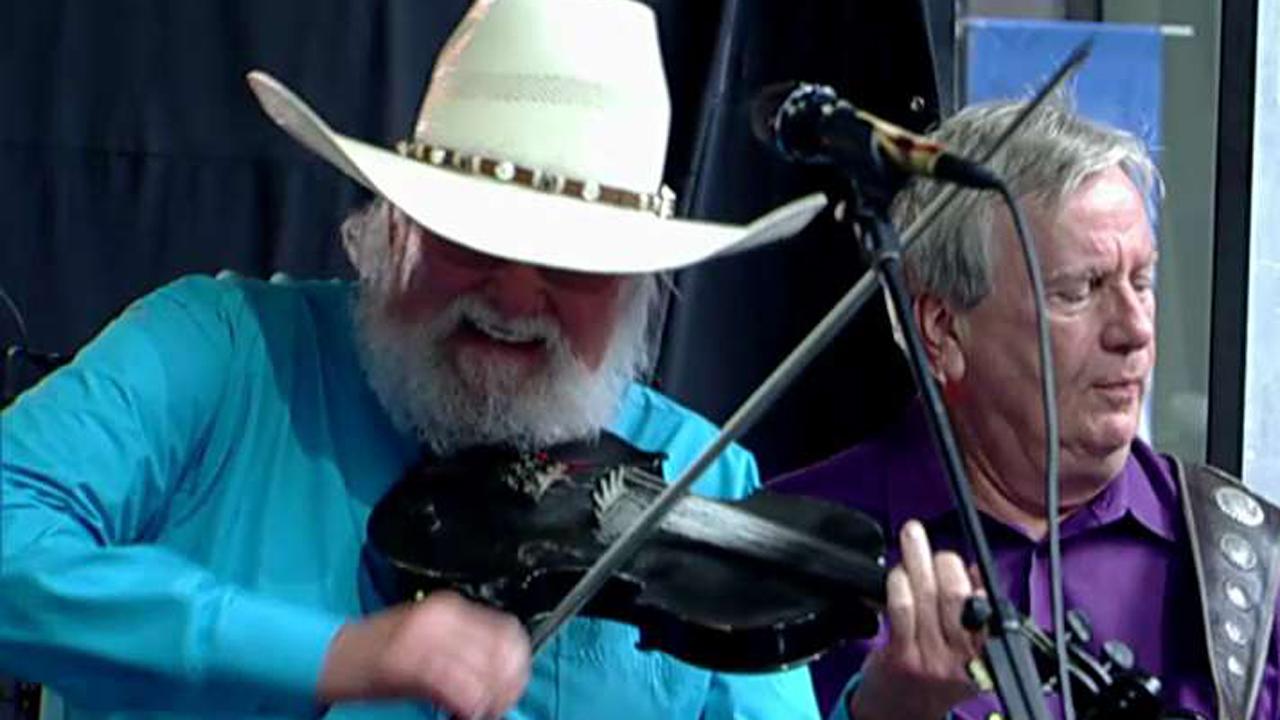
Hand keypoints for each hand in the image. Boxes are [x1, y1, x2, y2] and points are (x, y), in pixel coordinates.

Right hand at [318, 590, 530, 718]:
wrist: (327, 656)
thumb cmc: (377, 656)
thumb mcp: (428, 644)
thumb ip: (464, 653)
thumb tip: (500, 678)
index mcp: (450, 610)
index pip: (508, 633)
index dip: (517, 666)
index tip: (510, 691)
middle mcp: (442, 617)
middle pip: (503, 652)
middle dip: (506, 686)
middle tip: (494, 708)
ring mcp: (423, 636)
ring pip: (483, 672)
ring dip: (487, 700)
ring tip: (473, 713)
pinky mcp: (404, 661)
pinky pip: (454, 685)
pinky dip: (466, 704)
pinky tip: (459, 714)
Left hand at [848, 520, 984, 719]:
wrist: (899, 714)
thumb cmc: (932, 677)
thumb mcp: (964, 651)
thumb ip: (973, 611)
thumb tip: (975, 570)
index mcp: (985, 655)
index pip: (986, 607)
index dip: (972, 577)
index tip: (962, 555)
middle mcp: (962, 659)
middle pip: (956, 595)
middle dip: (942, 560)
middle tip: (928, 541)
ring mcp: (931, 659)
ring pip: (926, 597)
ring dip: (917, 560)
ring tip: (910, 537)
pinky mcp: (902, 657)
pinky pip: (902, 610)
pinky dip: (899, 584)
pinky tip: (897, 572)